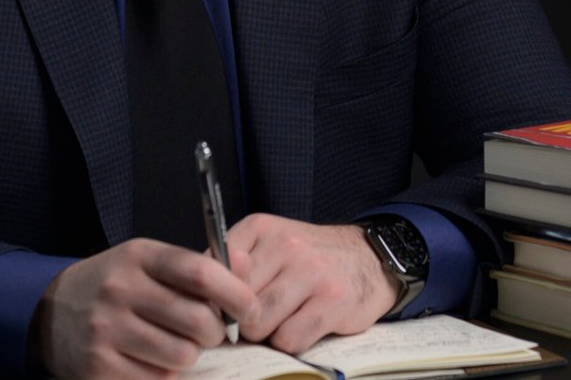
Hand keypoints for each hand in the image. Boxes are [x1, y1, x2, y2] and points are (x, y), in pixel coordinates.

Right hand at [32, 237, 257, 378]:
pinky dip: (165, 375)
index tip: (251, 309)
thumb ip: (198, 265)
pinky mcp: (98, 367)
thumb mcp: (149, 261)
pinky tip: (152, 360)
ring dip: (190, 356)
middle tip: (211, 332)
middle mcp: (120, 290)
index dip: (237, 294)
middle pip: (198, 321)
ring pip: (182, 356)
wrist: (50, 311)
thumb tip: (246, 267)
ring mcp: (106, 331)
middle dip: (216, 332)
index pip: (202, 273)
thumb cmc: (115, 285)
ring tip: (177, 344)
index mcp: (139, 257)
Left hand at [226, 214, 398, 355]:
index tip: (226, 304)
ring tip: (283, 318)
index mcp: (261, 228)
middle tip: (261, 314)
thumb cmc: (310, 258)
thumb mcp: (269, 245)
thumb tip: (202, 299)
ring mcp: (311, 272)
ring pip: (258, 325)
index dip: (215, 297)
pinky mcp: (333, 301)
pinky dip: (292, 341)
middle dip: (241, 319)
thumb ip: (235, 265)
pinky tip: (304, 324)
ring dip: (266, 333)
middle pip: (235, 304)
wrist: (369, 257)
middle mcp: (285, 245)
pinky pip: (289, 339)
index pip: (214, 271)